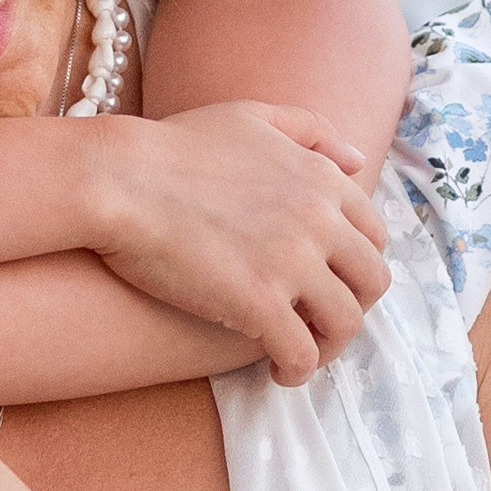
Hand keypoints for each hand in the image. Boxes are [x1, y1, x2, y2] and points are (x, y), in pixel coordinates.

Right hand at [85, 103, 389, 381]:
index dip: (355, 265)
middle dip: (352, 306)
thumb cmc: (171, 148)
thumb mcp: (249, 117)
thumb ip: (308, 131)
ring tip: (298, 354)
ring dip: (329, 345)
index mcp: (321, 179)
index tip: (329, 282)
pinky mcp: (260, 304)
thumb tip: (356, 158)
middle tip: (318, 322)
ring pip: (346, 323)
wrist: (118, 180)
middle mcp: (319, 220)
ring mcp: (293, 263)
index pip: (373, 234)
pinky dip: (298, 370)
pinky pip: (302, 353)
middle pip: (371, 281)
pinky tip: (277, 372)